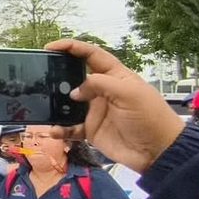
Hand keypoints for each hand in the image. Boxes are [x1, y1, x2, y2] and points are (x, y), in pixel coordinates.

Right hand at [45, 39, 185, 173]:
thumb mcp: (128, 93)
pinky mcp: (91, 130)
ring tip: (43, 105)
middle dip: (57, 75)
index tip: (50, 47)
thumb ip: (99, 84)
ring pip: (68, 103)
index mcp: (114, 76)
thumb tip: (74, 92)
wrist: (158, 152)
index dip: (71, 47)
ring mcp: (95, 111)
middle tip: (40, 76)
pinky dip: (60, 129)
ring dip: (56, 105)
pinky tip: (55, 130)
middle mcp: (102, 91)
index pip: (90, 55)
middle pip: (74, 77)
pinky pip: (70, 127)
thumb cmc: (149, 117)